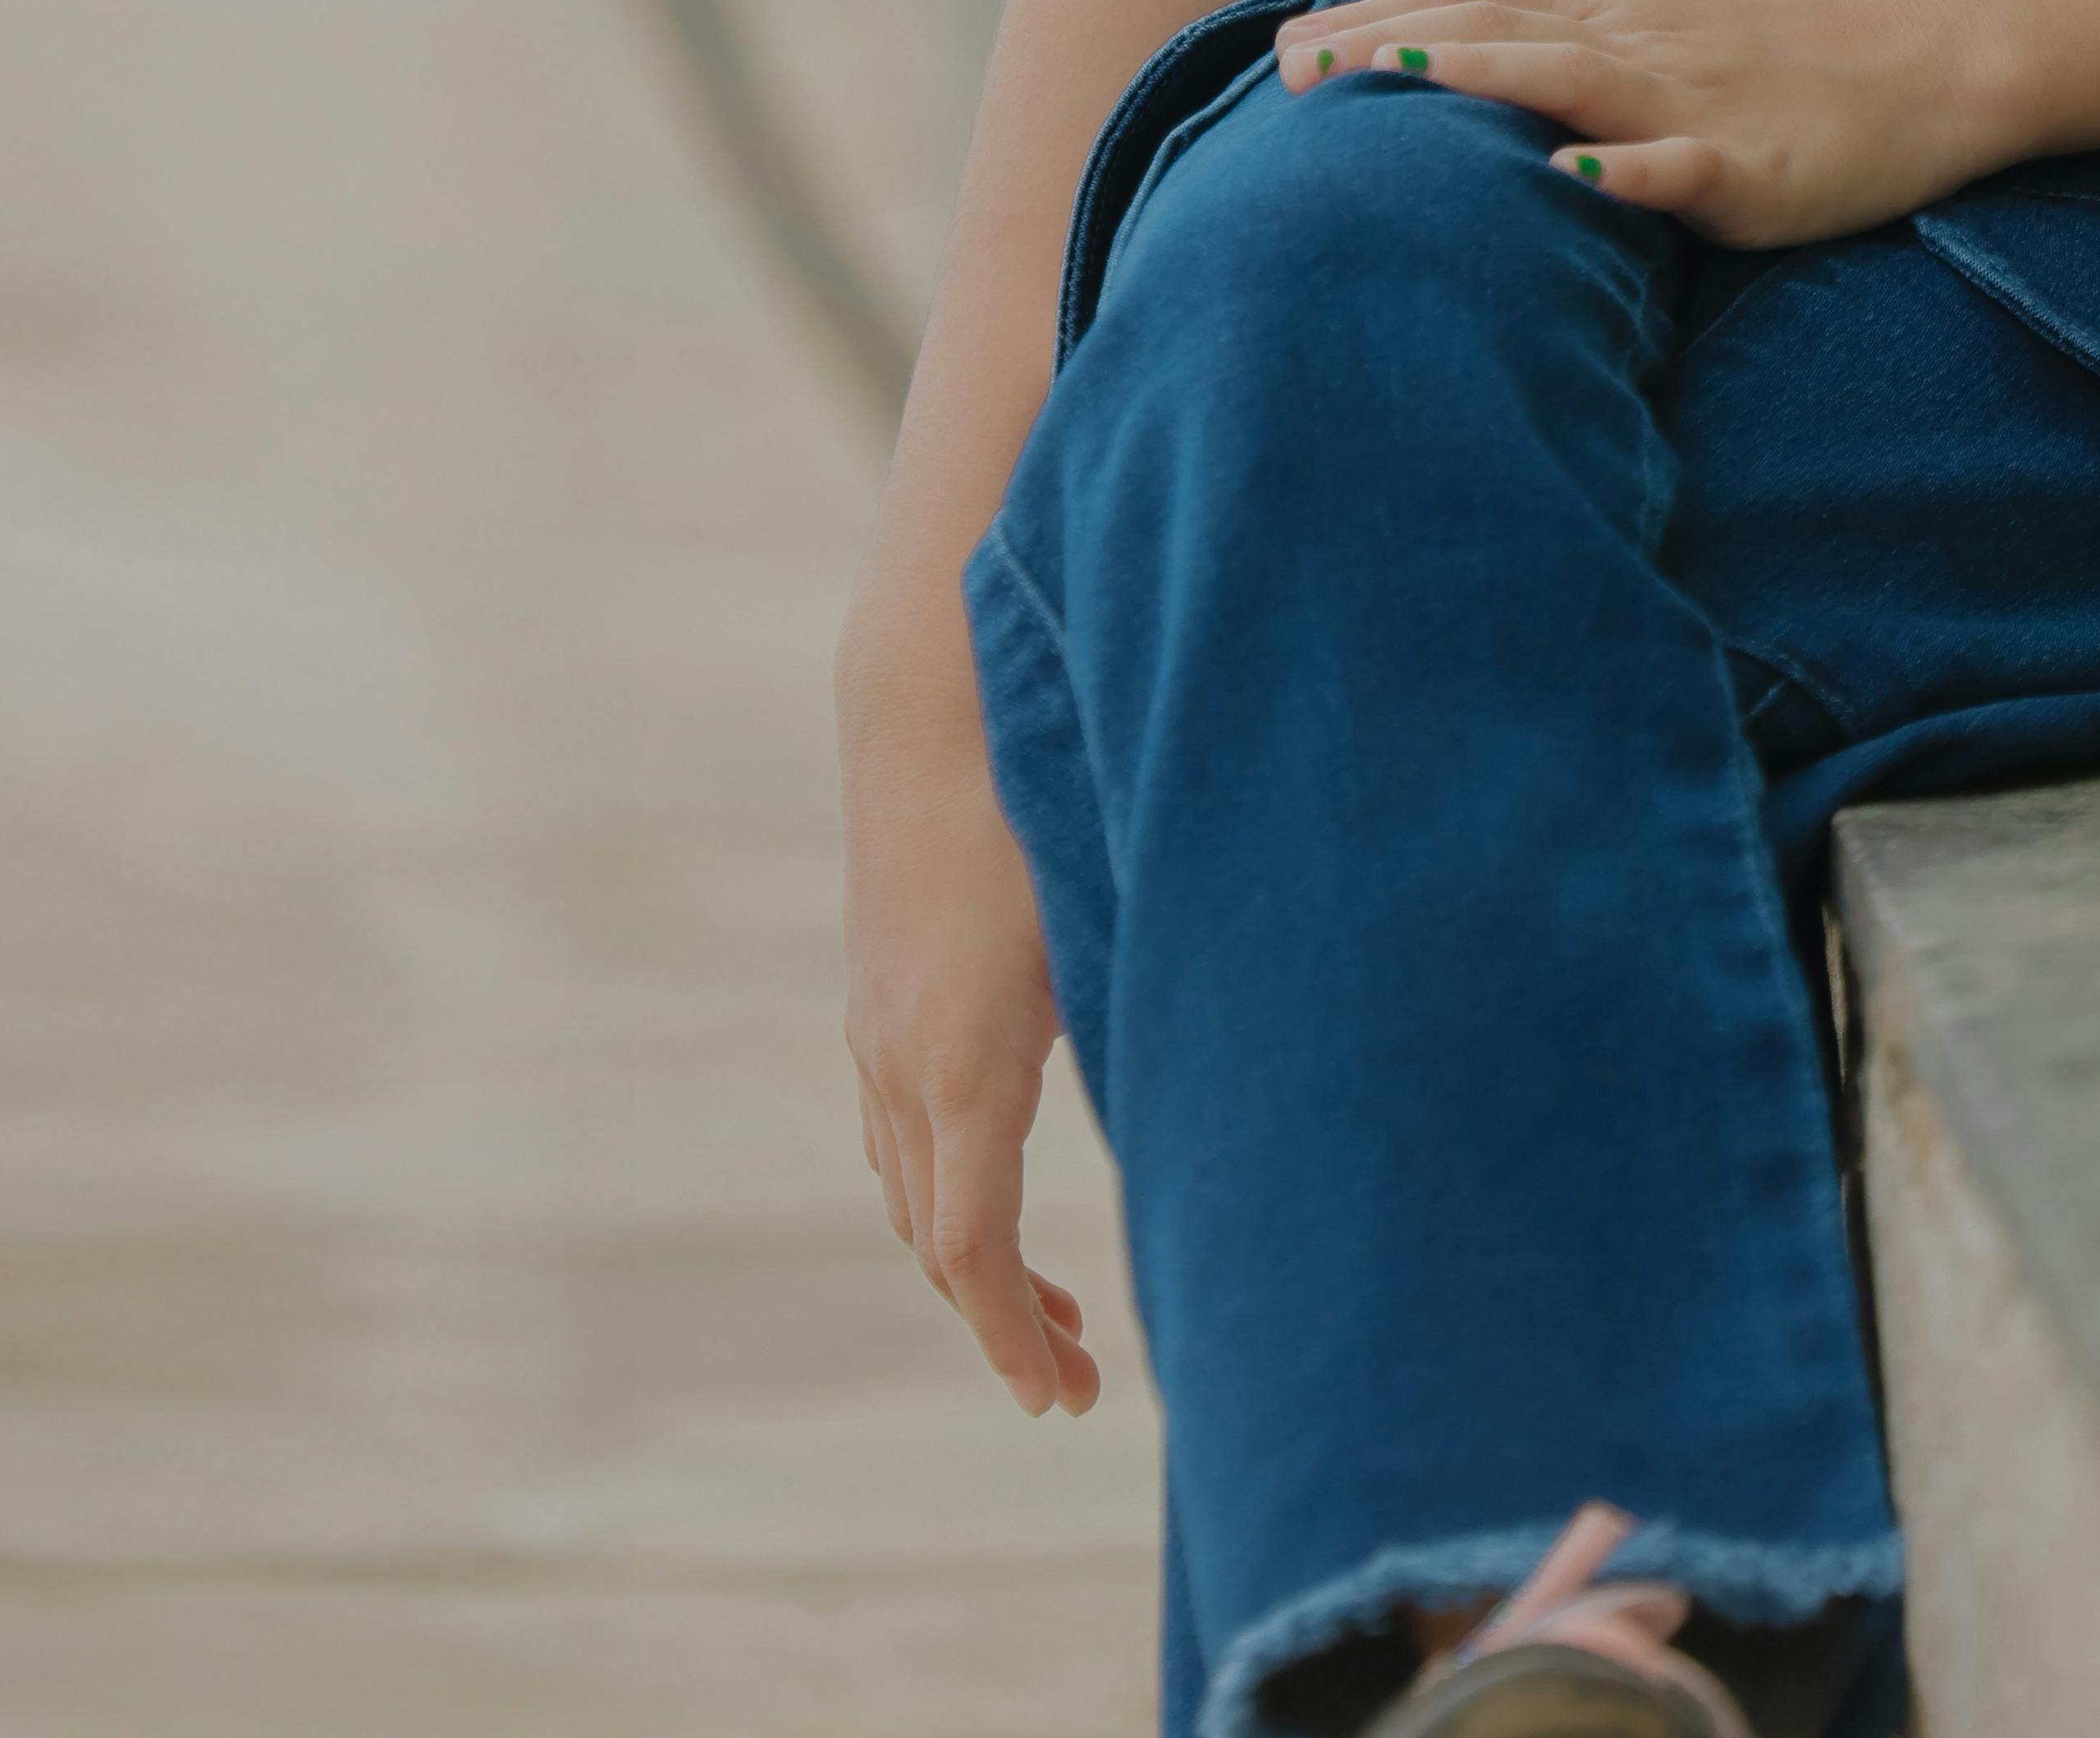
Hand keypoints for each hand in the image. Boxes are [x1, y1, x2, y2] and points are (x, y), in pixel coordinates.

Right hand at [840, 619, 1101, 1417]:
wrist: (928, 696)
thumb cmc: (1038, 797)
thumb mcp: (1104, 920)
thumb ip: (1144, 1023)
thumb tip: (1225, 1118)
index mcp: (964, 1063)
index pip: (974, 1253)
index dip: (1015, 1340)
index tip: (1060, 1402)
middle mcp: (902, 1061)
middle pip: (937, 1242)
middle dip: (1004, 1323)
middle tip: (1078, 1383)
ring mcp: (876, 1028)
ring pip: (907, 1192)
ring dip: (971, 1264)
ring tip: (1052, 1311)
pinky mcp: (874, 997)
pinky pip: (895, 1134)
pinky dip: (940, 1195)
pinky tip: (992, 1196)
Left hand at [1274, 0, 2009, 248]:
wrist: (1923, 60)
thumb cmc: (1784, 59)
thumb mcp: (1663, 35)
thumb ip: (1573, 42)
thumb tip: (1468, 54)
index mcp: (1608, 16)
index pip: (1470, 4)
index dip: (1375, 18)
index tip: (1283, 45)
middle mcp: (1632, 42)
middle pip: (1489, 28)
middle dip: (1381, 46)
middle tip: (1284, 74)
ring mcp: (1690, 100)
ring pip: (1568, 77)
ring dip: (1472, 76)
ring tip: (1386, 83)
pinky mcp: (1752, 163)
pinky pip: (1683, 166)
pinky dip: (1628, 171)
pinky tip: (1576, 181)